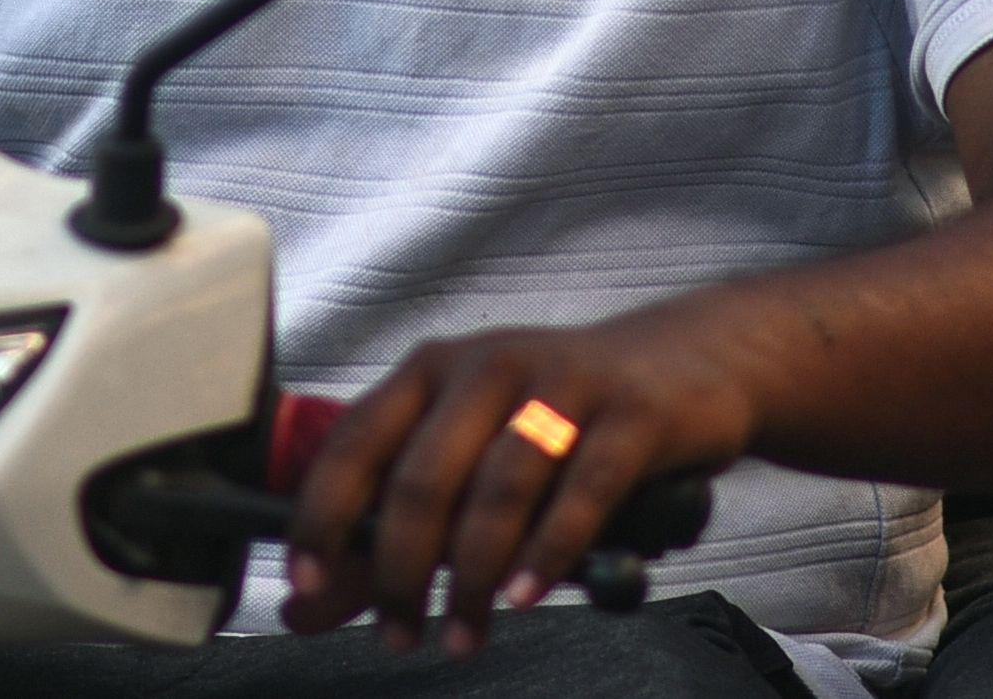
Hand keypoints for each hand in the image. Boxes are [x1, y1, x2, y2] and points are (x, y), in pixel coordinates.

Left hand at [280, 315, 755, 655]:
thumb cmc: (558, 417)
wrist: (685, 359)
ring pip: (499, 490)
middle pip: (423, 477)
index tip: (307, 588)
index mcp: (433, 369)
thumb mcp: (469, 456)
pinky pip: (581, 491)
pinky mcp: (631, 413)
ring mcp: (564, 383)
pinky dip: (547, 554)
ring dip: (472, 578)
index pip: (354, 442)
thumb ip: (387, 534)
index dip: (322, 518)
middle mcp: (489, 365)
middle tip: (401, 633)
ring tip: (465, 634)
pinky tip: (526, 596)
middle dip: (402, 572)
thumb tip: (306, 611)